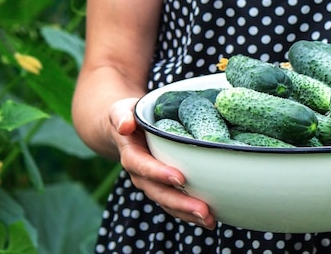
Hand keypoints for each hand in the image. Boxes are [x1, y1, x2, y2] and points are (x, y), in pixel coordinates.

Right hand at [108, 98, 216, 229]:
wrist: (126, 130)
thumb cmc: (129, 117)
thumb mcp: (120, 111)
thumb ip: (121, 116)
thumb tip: (125, 125)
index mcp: (131, 155)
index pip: (143, 166)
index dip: (159, 173)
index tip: (180, 178)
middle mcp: (140, 175)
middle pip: (159, 193)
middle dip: (181, 203)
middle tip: (203, 210)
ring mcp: (152, 185)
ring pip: (169, 204)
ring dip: (188, 214)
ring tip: (209, 220)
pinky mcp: (164, 189)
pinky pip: (175, 205)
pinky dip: (190, 214)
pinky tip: (210, 220)